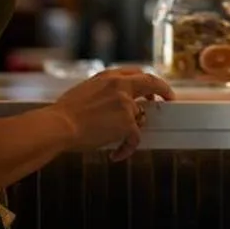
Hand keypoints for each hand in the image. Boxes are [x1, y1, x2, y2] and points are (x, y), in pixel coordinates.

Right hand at [50, 66, 173, 161]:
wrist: (59, 125)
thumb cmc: (64, 113)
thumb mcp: (84, 91)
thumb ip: (101, 92)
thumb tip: (107, 103)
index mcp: (108, 76)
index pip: (135, 73)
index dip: (146, 81)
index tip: (150, 89)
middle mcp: (120, 85)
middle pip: (151, 82)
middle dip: (163, 90)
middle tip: (169, 98)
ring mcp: (126, 103)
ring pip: (140, 117)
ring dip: (132, 131)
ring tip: (120, 143)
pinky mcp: (128, 122)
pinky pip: (135, 138)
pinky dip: (127, 148)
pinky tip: (116, 155)